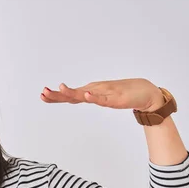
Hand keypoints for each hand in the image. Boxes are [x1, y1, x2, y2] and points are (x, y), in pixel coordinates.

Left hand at [40, 78, 165, 111]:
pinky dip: (94, 97)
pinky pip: (103, 98)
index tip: (42, 95)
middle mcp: (95, 91)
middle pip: (73, 95)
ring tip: (60, 88)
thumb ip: (91, 98)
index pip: (69, 96)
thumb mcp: (103, 98)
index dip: (55, 96)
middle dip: (57, 95)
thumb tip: (78, 98)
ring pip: (86, 94)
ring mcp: (104, 94)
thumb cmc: (124, 94)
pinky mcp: (115, 99)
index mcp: (91, 92)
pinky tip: (86, 95)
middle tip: (43, 92)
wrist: (146, 92)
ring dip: (72, 92)